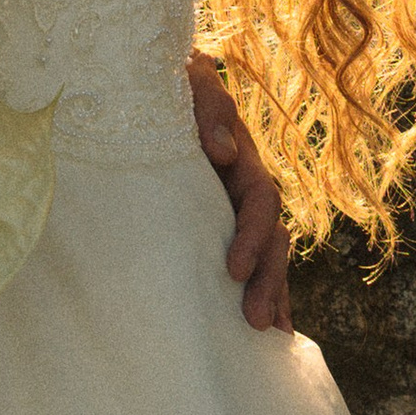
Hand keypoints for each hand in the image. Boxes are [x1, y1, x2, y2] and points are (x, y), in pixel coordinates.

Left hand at [189, 52, 292, 331]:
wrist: (144, 79)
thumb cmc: (164, 80)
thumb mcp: (187, 80)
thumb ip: (208, 106)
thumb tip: (225, 153)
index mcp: (241, 157)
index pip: (259, 199)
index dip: (250, 235)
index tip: (231, 270)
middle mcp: (244, 186)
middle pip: (271, 237)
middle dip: (267, 280)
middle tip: (254, 321)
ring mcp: (233, 207)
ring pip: (266, 255)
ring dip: (270, 293)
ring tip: (265, 334)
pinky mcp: (217, 224)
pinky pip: (248, 262)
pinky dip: (264, 292)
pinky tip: (269, 332)